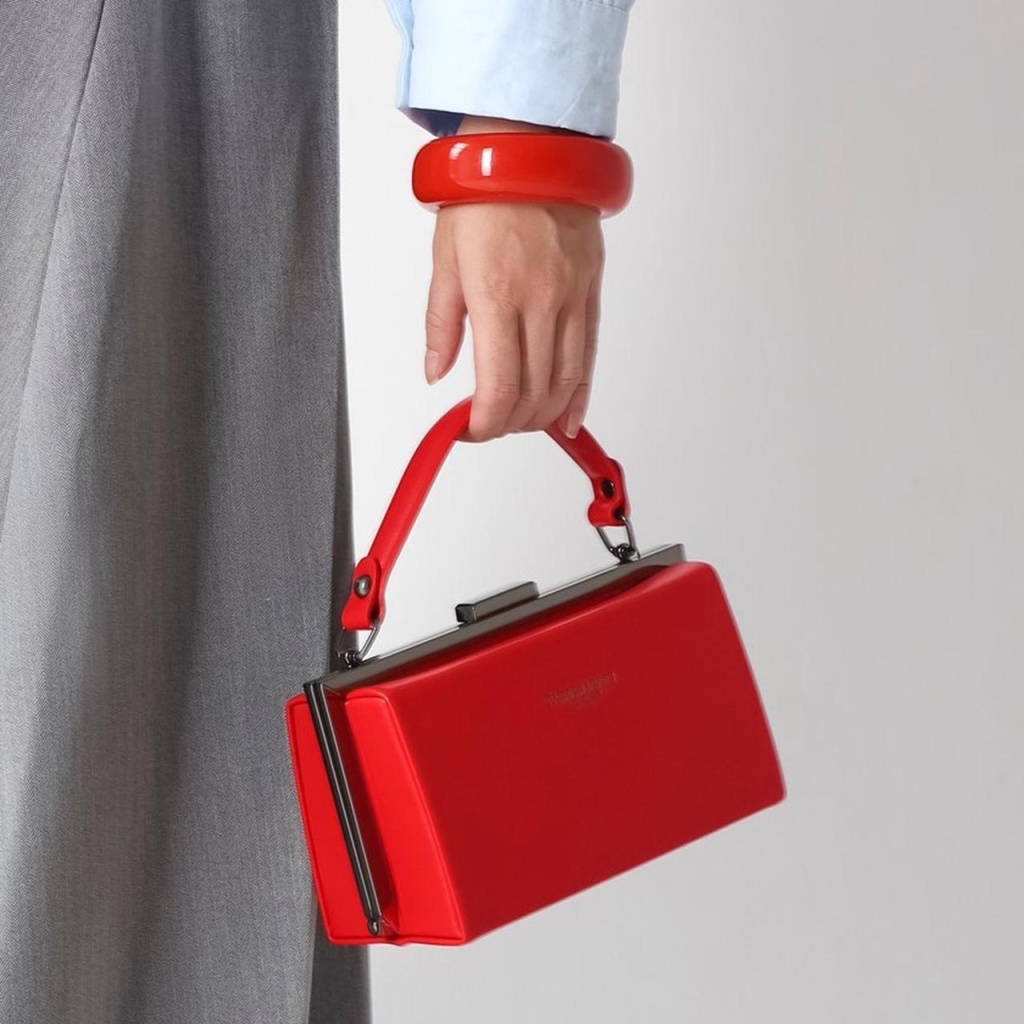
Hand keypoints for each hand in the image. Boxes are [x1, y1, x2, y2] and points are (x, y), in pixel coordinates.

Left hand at [424, 116, 604, 441]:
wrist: (530, 147)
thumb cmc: (484, 194)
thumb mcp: (445, 259)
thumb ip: (441, 324)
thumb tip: (436, 372)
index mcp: (496, 295)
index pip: (498, 387)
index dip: (485, 423)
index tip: (471, 429)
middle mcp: (540, 301)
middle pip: (533, 393)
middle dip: (510, 423)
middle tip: (491, 424)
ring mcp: (571, 298)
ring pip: (566, 381)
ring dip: (543, 415)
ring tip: (522, 420)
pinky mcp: (591, 291)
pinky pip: (590, 355)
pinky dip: (580, 394)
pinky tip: (569, 416)